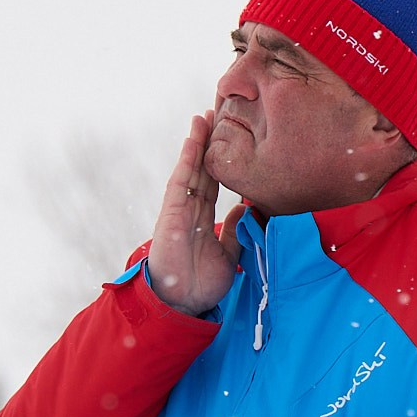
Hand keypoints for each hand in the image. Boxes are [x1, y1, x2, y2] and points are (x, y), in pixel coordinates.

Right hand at [144, 110, 240, 314]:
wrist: (182, 304)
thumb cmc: (201, 283)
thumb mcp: (229, 253)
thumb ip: (235, 231)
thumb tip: (246, 209)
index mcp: (204, 217)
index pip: (215, 180)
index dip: (222, 158)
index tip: (232, 134)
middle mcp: (191, 209)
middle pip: (203, 168)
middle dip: (210, 140)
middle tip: (219, 111)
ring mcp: (180, 209)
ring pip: (191, 169)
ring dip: (197, 142)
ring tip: (204, 115)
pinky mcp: (171, 213)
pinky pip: (180, 182)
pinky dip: (186, 160)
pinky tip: (192, 140)